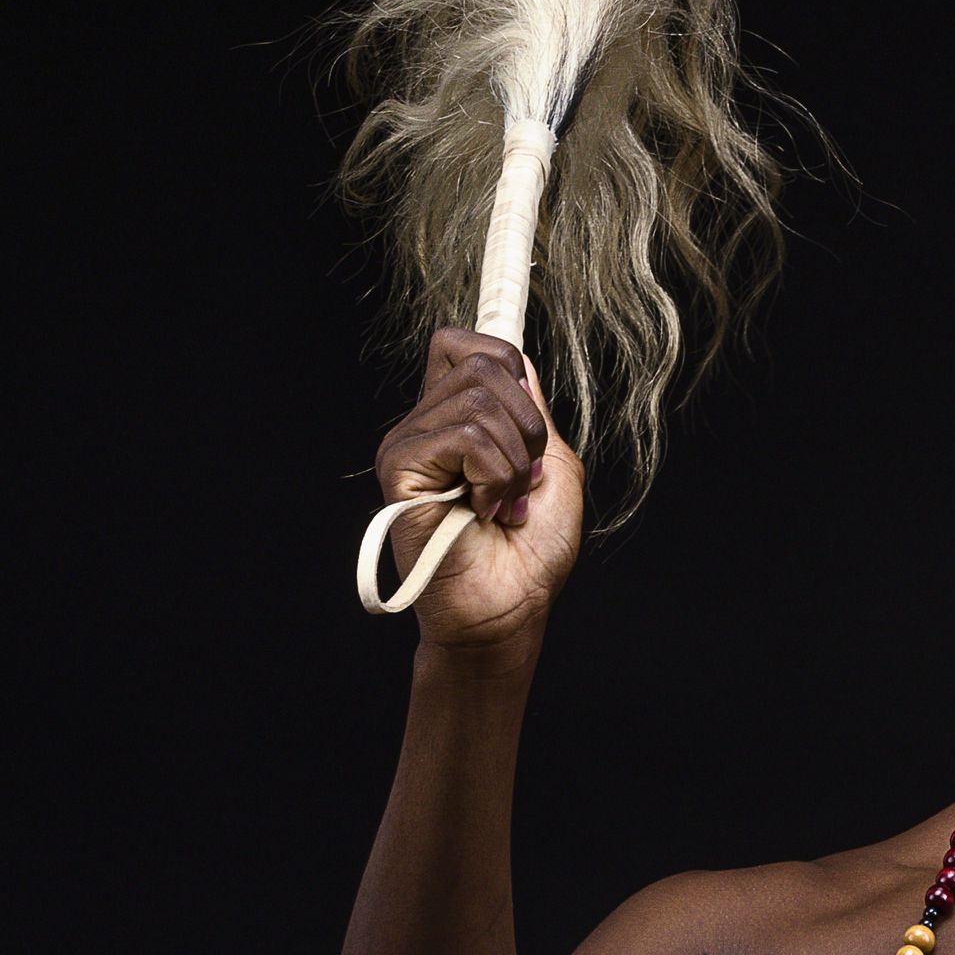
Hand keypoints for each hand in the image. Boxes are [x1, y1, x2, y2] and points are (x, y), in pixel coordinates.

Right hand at [373, 328, 585, 652]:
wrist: (510, 610)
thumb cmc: (531, 551)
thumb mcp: (554, 467)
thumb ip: (533, 412)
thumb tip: (516, 362)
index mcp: (457, 417)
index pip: (469, 344)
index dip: (510, 369)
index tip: (530, 433)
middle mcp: (426, 423)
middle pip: (486, 364)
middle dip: (528, 427)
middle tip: (522, 482)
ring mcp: (409, 444)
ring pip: (478, 398)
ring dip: (514, 460)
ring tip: (503, 503)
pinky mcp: (400, 468)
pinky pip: (464, 436)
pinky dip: (494, 475)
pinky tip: (483, 510)